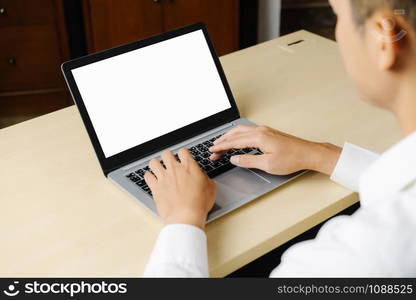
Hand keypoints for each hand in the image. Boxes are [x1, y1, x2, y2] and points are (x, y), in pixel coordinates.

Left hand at [144, 149, 215, 228]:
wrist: (186, 216)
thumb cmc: (199, 204)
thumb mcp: (210, 188)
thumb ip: (204, 177)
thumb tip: (201, 175)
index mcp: (189, 167)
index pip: (183, 151)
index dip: (183, 154)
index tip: (183, 157)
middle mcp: (175, 170)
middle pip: (166, 153)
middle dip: (168, 156)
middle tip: (169, 162)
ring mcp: (164, 178)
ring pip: (153, 162)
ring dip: (156, 164)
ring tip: (158, 168)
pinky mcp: (155, 187)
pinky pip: (147, 176)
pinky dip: (149, 176)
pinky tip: (152, 179)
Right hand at [209, 125, 340, 175]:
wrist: (308, 153)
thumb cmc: (291, 159)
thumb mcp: (267, 164)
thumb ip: (248, 161)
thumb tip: (234, 159)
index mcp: (258, 137)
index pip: (234, 141)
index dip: (221, 147)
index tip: (212, 151)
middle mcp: (260, 131)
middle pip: (235, 133)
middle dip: (222, 141)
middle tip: (213, 150)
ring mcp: (265, 130)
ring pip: (241, 130)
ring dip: (229, 137)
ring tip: (220, 144)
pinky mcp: (268, 133)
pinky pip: (248, 131)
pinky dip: (237, 135)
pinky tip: (236, 139)